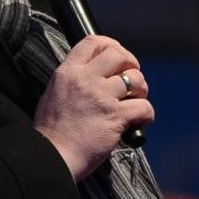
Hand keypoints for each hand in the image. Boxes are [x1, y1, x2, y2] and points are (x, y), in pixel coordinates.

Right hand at [33, 35, 152, 179]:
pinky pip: (144, 107)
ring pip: (135, 79)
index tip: (119, 57)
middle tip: (132, 80)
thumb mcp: (54, 94)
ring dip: (141, 90)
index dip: (112, 46)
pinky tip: (138, 122)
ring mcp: (101, 97)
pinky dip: (146, 115)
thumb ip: (74, 81)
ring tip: (135, 102)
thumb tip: (96, 76)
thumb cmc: (53, 132)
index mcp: (67, 72)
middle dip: (132, 64)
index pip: (93, 42)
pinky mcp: (115, 116)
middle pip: (119, 54)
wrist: (52, 156)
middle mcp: (85, 79)